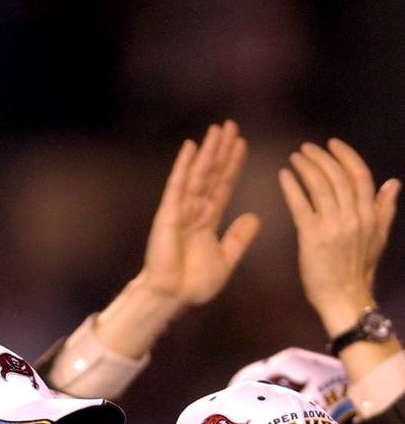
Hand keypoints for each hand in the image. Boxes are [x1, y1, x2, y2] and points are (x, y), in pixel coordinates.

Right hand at [140, 120, 260, 309]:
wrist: (172, 297)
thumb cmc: (193, 284)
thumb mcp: (225, 259)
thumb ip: (239, 238)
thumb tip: (255, 217)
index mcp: (208, 220)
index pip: (224, 186)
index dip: (233, 165)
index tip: (242, 144)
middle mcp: (194, 210)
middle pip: (212, 174)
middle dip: (221, 150)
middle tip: (231, 125)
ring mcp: (180, 210)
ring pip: (198, 174)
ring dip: (208, 151)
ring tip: (217, 129)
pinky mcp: (168, 214)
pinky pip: (177, 186)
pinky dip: (183, 166)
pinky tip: (191, 146)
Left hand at [278, 139, 399, 338]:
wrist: (344, 298)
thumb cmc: (358, 269)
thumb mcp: (379, 237)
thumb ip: (384, 209)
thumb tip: (392, 182)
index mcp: (369, 215)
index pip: (360, 176)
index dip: (345, 156)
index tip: (332, 143)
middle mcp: (353, 217)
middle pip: (337, 177)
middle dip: (321, 158)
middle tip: (306, 148)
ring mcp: (333, 227)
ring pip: (320, 188)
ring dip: (306, 168)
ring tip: (295, 158)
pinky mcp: (312, 238)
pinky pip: (301, 206)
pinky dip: (292, 188)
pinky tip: (284, 176)